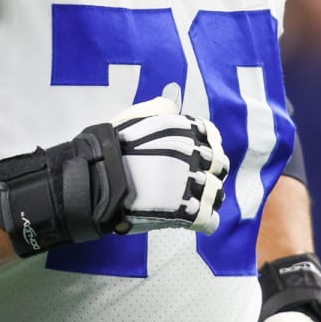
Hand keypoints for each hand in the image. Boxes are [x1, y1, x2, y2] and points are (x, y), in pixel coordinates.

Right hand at [0, 88, 226, 256]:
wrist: (101, 179)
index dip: (203, 144)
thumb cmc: (115, 146)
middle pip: (218, 164)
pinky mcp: (190, 215)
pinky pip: (210, 220)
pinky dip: (203, 221)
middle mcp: (199, 158)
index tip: (192, 152)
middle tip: (190, 177)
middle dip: (208, 170)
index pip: (210, 135)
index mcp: (188, 132)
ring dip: (207, 195)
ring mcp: (196, 187)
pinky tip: (190, 219)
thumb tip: (173, 100)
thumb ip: (160, 108)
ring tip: (191, 200)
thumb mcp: (137, 116)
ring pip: (217, 192)